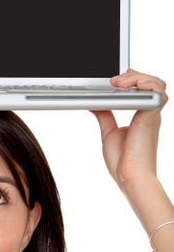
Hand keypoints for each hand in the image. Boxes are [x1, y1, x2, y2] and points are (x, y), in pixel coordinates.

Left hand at [91, 70, 168, 186]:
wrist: (129, 176)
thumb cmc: (122, 161)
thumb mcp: (108, 131)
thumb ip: (104, 115)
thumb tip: (94, 102)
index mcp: (140, 115)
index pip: (141, 88)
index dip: (130, 78)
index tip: (113, 78)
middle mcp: (148, 112)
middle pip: (150, 82)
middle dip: (132, 75)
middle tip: (114, 80)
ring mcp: (152, 113)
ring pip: (156, 83)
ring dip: (138, 77)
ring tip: (118, 82)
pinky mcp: (151, 115)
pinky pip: (157, 91)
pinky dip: (146, 83)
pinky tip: (127, 85)